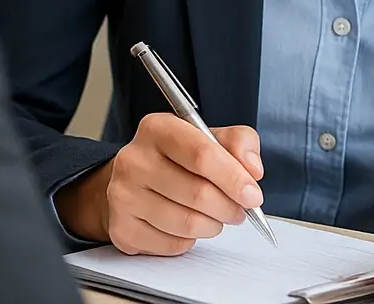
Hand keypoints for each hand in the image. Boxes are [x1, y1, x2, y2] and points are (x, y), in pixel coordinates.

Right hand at [56, 113, 263, 255]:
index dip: (233, 178)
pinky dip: (190, 240)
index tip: (252, 194)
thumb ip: (239, 142)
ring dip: (212, 225)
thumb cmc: (177, 157)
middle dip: (228, 207)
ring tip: (215, 217)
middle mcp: (134, 159)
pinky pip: (171, 244)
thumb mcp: (209, 136)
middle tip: (239, 210)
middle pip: (198, 193)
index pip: (202, 154)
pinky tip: (188, 225)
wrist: (133, 179)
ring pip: (186, 223)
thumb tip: (252, 169)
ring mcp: (123, 195)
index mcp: (157, 128)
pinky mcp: (121, 228)